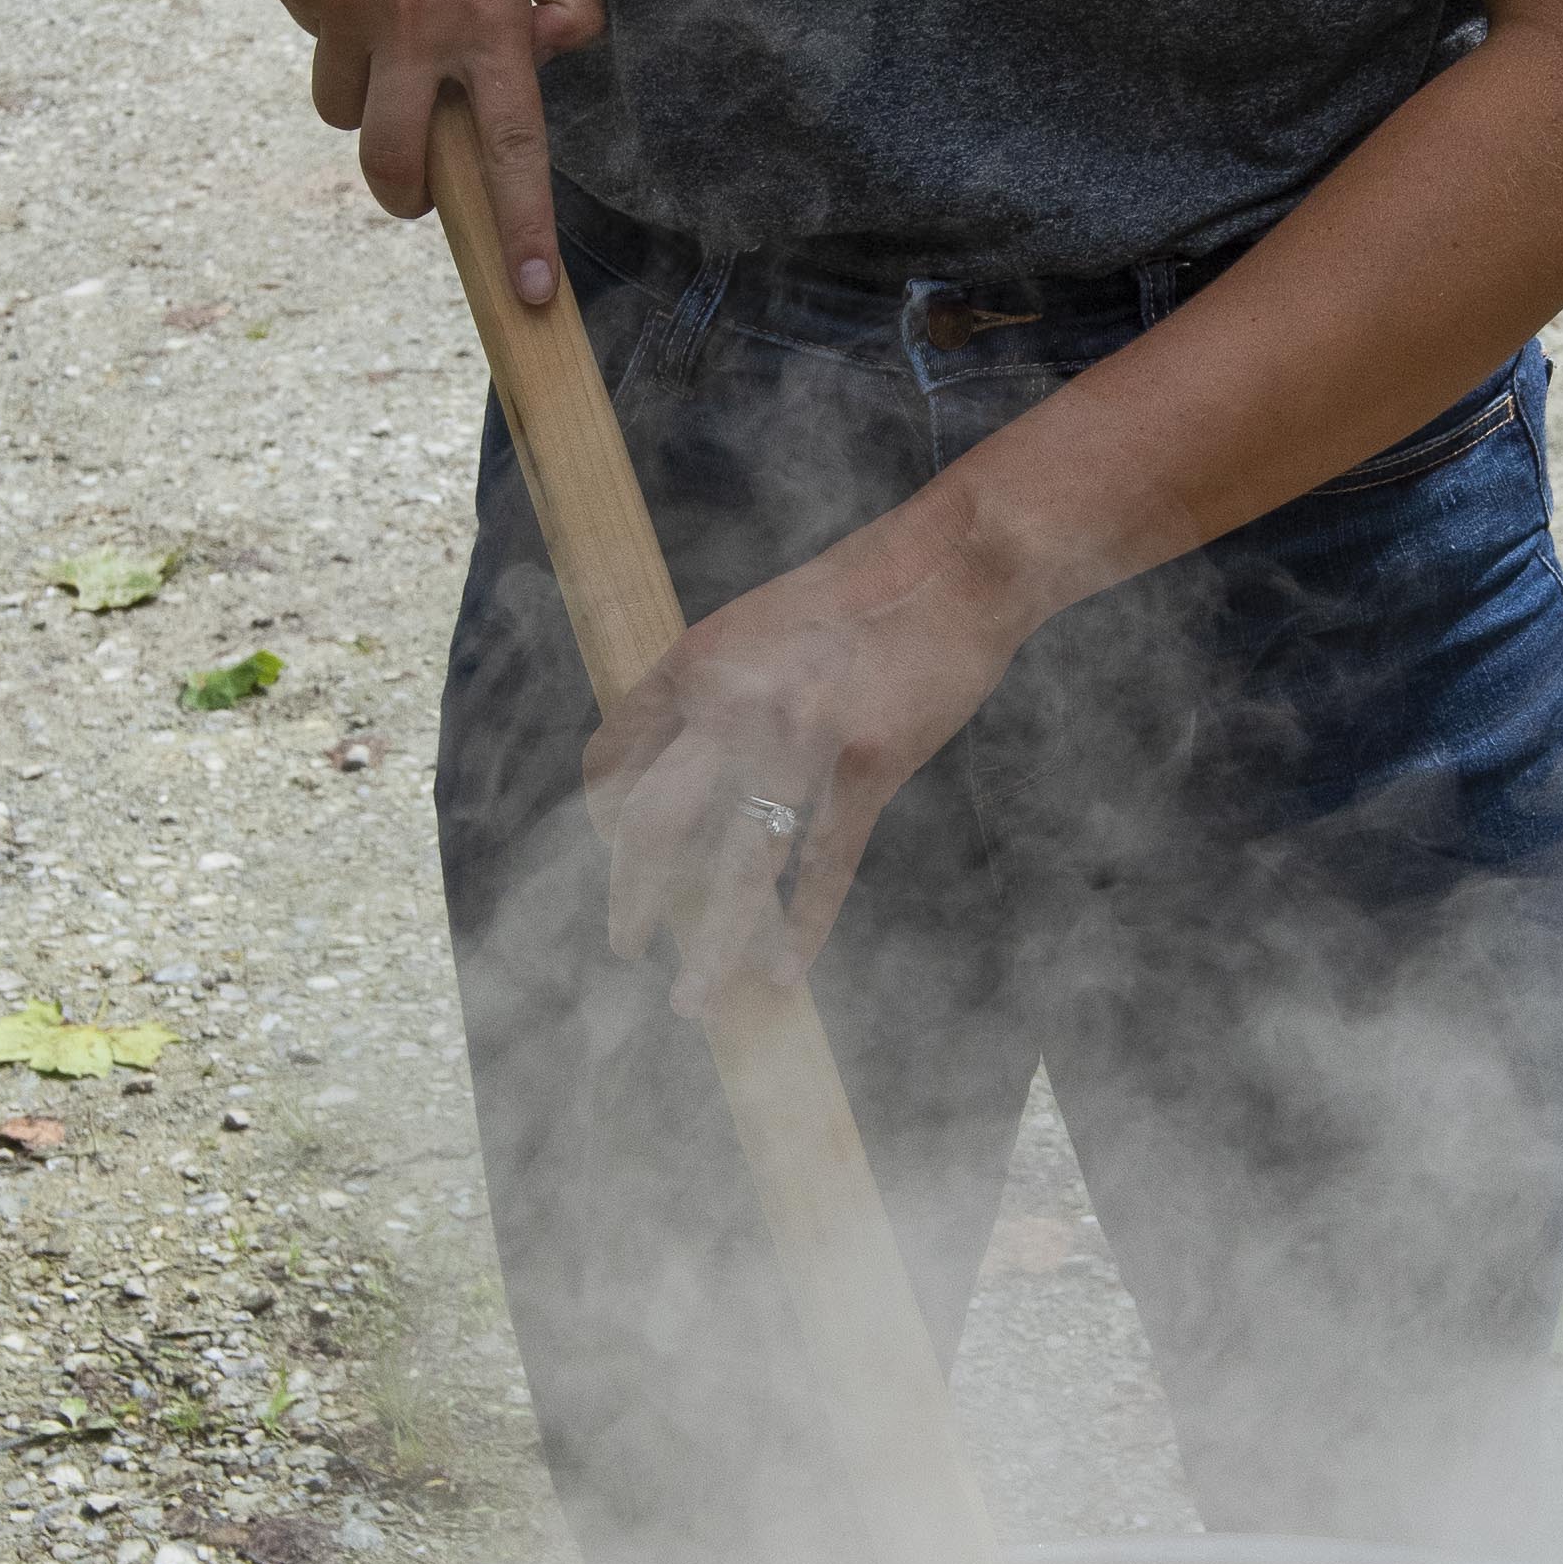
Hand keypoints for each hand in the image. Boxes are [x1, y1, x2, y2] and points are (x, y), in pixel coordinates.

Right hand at [261, 0, 602, 291]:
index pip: (513, 148)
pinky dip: (337, 22)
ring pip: (344, 107)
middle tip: (421, 188)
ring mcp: (343, 9)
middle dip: (407, 194)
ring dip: (368, 93)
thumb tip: (546, 61)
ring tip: (390, 16)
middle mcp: (414, 25)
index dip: (520, 229)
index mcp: (488, 17)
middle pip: (396, 165)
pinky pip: (317, 40)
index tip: (529, 296)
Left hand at [582, 526, 1022, 1004]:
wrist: (958, 562)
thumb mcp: (759, 623)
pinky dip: (801, 929)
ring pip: (734, 869)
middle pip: (653, 824)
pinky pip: (822, 866)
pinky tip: (783, 973)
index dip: (604, 817)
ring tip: (693, 1001)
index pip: (615, 754)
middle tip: (626, 947)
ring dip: (707, 946)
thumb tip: (685, 757)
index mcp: (696, 662)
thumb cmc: (864, 590)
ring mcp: (798, 739)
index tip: (614, 856)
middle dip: (631, 898)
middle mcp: (732, 705)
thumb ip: (715, 686)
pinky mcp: (866, 765)